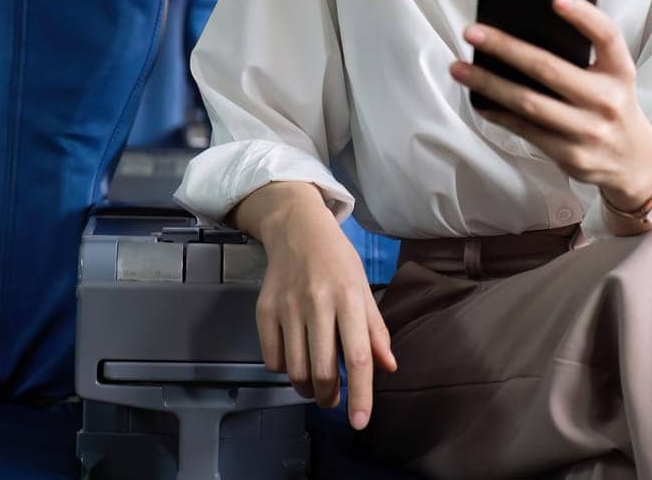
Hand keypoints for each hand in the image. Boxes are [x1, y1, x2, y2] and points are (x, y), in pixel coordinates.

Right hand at [243, 185, 397, 429]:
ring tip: (315, 384)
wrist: (297, 229)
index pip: (357, 357)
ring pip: (295, 370)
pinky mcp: (264, 310)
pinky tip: (295, 359)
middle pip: (322, 370)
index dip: (360, 395)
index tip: (359, 422)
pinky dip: (284, 370)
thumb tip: (388, 367)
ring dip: (307, 388)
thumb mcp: (364, 289)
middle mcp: (317, 303)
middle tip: (333, 399)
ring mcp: (287, 306)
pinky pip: (272, 359)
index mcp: (349, 298)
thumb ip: (375, 330)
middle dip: (329, 396)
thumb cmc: (337, 261)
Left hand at [448, 0, 651, 209]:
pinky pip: (525, 129)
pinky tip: (479, 100)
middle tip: (472, 32)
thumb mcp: (612, 78)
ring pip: (528, 103)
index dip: (583, 16)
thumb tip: (523, 31)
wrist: (633, 162)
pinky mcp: (570, 154)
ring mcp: (588, 130)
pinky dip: (498, 113)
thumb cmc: (611, 107)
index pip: (607, 36)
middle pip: (549, 69)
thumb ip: (584, 57)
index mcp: (620, 71)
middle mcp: (607, 99)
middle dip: (505, 48)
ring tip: (459, 68)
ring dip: (488, 84)